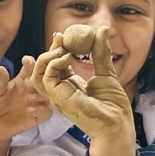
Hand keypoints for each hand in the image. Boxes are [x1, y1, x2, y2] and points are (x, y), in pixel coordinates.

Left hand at [0, 55, 52, 141]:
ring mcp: (37, 102)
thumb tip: (0, 68)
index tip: (26, 60)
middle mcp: (32, 90)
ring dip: (44, 93)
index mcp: (22, 80)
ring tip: (32, 95)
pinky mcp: (39, 116)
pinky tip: (30, 109)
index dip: (31, 63)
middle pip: (44, 80)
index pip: (31, 68)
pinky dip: (42, 109)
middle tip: (39, 75)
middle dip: (44, 76)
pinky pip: (47, 112)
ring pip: (49, 95)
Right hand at [34, 27, 132, 155]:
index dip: (57, 49)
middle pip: (43, 68)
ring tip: (63, 48)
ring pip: (37, 74)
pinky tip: (67, 57)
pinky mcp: (59, 98)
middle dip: (50, 49)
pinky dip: (53, 64)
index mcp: (69, 85)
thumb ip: (100, 52)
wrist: (116, 125)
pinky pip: (46, 78)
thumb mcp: (106, 72)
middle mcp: (60, 91)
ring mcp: (58, 96)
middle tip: (61, 37)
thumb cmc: (112, 106)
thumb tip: (101, 30)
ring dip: (47, 57)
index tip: (64, 35)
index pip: (55, 64)